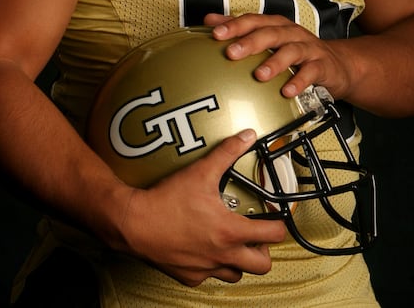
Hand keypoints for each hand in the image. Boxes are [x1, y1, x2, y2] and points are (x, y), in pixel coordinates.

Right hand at [118, 128, 285, 285]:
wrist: (133, 223)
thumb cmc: (166, 201)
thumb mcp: (201, 171)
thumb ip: (228, 153)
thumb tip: (246, 137)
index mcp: (230, 231)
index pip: (273, 235)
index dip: (279, 224)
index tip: (275, 217)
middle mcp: (222, 255)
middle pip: (262, 265)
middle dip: (264, 250)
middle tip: (257, 234)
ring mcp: (205, 269)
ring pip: (236, 274)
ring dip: (239, 260)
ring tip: (232, 241)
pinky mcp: (189, 276)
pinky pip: (209, 276)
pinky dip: (212, 265)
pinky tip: (204, 247)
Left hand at [204, 13, 351, 99]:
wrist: (336, 64)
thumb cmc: (296, 50)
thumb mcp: (269, 38)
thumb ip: (240, 29)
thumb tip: (210, 20)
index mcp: (276, 25)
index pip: (253, 20)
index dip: (234, 25)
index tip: (215, 33)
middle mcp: (291, 33)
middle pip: (270, 32)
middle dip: (250, 42)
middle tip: (231, 52)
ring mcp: (308, 48)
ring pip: (291, 51)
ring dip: (275, 62)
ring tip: (259, 75)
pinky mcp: (322, 65)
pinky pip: (311, 72)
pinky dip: (299, 81)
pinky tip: (286, 91)